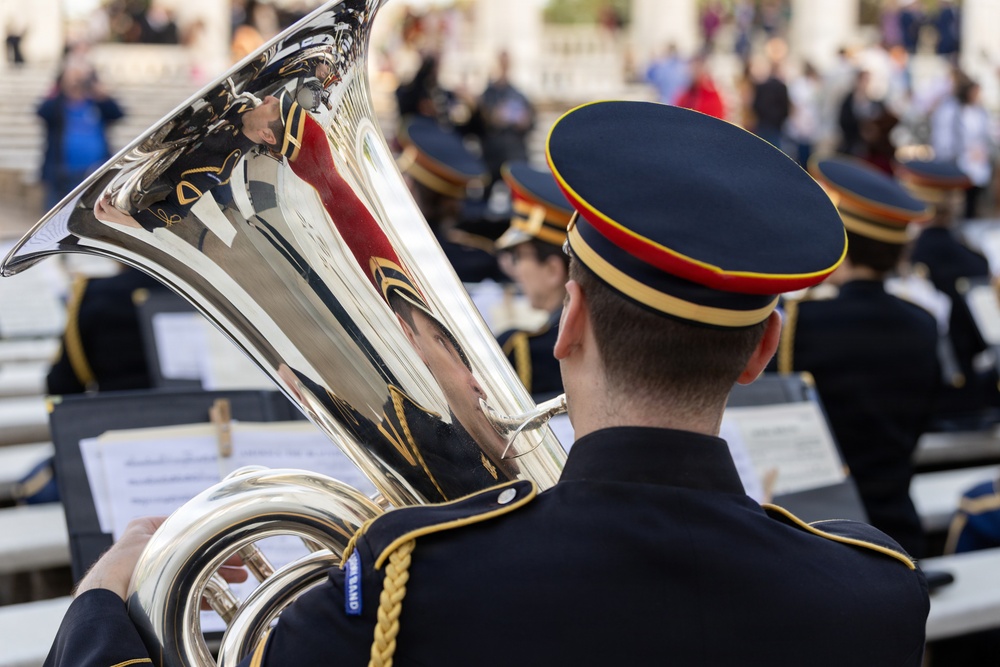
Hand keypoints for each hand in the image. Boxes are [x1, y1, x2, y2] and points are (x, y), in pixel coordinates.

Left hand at [76, 516, 249, 604]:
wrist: (106, 596)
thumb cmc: (132, 561)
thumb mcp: (166, 537)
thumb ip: (192, 530)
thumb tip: (219, 519)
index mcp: (145, 528)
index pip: (187, 524)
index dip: (212, 532)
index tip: (231, 540)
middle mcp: (145, 548)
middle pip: (191, 550)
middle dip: (218, 558)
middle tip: (240, 565)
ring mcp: (145, 572)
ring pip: (188, 571)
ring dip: (213, 577)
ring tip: (237, 580)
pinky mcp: (146, 594)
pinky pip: (179, 592)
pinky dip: (197, 594)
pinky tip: (215, 600)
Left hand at [93, 196, 142, 228]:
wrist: (126, 219)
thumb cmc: (118, 216)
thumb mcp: (109, 209)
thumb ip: (103, 203)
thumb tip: (101, 198)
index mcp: (98, 215)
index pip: (96, 204)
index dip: (100, 199)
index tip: (103, 194)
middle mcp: (100, 214)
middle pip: (99, 203)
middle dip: (103, 198)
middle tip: (106, 194)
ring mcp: (104, 213)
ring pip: (102, 203)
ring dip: (105, 199)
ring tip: (108, 195)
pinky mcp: (108, 211)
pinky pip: (106, 204)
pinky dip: (108, 201)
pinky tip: (110, 198)